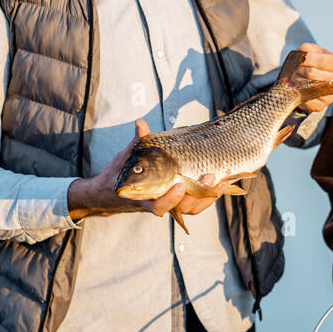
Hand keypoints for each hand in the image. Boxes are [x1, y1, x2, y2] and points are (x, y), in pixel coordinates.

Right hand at [67, 119, 231, 221]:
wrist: (111, 193)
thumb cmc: (118, 175)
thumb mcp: (124, 159)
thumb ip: (137, 143)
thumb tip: (141, 123)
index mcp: (143, 198)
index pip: (159, 206)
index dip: (171, 199)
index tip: (179, 185)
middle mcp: (158, 204)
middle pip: (182, 207)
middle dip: (198, 194)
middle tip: (210, 175)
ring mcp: (169, 204)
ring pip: (191, 207)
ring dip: (208, 196)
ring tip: (220, 180)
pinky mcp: (178, 201)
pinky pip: (195, 203)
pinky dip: (208, 196)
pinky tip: (221, 183)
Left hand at [294, 42, 332, 112]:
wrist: (314, 78)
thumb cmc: (314, 61)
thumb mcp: (312, 50)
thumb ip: (307, 48)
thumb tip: (302, 51)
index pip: (322, 61)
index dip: (308, 58)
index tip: (300, 58)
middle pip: (311, 73)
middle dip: (299, 70)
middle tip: (294, 69)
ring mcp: (330, 95)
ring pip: (307, 87)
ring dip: (295, 81)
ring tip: (293, 77)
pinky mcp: (321, 106)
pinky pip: (306, 101)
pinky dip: (297, 94)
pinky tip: (295, 88)